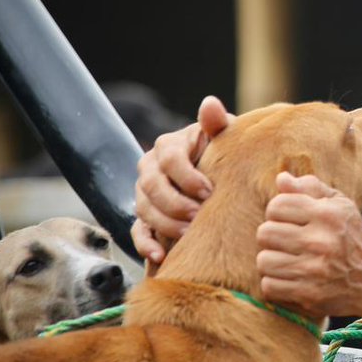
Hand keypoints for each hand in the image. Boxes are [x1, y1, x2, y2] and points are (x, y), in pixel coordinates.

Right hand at [132, 95, 233, 264]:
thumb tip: (210, 104)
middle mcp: (150, 168)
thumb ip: (216, 123)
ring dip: (165, 224)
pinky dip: (145, 245)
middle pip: (152, 187)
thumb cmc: (222, 153)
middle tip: (199, 217)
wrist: (218, 175)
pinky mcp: (145, 217)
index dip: (187, 177)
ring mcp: (145, 194)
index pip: (170, 160)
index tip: (209, 192)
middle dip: (175, 204)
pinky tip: (160, 256)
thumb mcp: (223, 137)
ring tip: (189, 235)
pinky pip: (137, 231)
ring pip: (144, 209)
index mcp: (168, 146)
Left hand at [256, 172, 361, 318]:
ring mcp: (314, 270)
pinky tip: (289, 277)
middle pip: (265, 233)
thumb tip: (281, 179)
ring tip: (286, 259)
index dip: (277, 211)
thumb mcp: (339, 206)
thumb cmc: (351, 238)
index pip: (277, 205)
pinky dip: (275, 283)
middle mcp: (321, 241)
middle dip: (272, 237)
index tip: (288, 219)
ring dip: (272, 261)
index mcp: (328, 215)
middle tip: (286, 241)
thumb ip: (310, 188)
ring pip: (264, 261)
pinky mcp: (308, 295)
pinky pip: (269, 286)